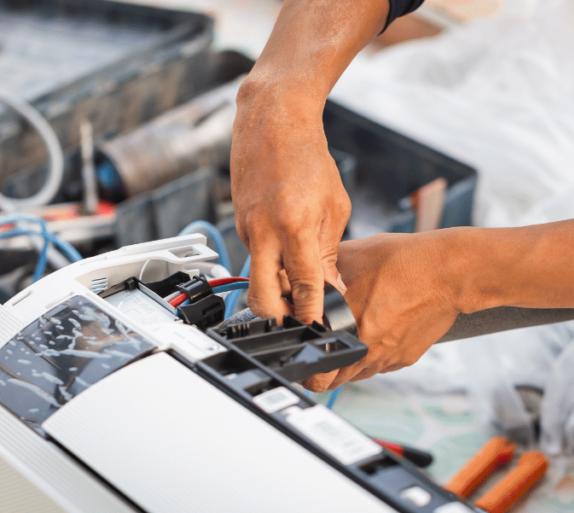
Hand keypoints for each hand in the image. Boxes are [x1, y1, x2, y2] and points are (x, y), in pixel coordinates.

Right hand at [231, 81, 350, 323]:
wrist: (271, 122)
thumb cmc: (307, 157)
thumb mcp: (334, 206)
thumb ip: (329, 251)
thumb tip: (331, 288)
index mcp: (293, 225)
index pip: (303, 284)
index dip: (312, 313)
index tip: (320, 329)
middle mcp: (263, 231)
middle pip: (260, 298)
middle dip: (278, 319)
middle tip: (299, 322)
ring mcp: (246, 229)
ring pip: (256, 278)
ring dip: (275, 291)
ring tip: (300, 290)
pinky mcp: (239, 226)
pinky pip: (254, 257)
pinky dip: (270, 266)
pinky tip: (288, 257)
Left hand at [301, 232, 462, 391]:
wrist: (448, 272)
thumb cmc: (403, 262)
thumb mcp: (351, 257)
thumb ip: (322, 272)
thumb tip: (302, 274)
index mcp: (346, 330)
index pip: (316, 368)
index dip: (307, 364)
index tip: (306, 356)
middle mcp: (366, 351)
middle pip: (335, 380)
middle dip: (325, 370)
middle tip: (323, 351)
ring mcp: (388, 358)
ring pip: (358, 374)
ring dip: (349, 364)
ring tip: (350, 338)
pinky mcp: (406, 358)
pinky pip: (381, 364)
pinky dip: (374, 355)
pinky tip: (376, 332)